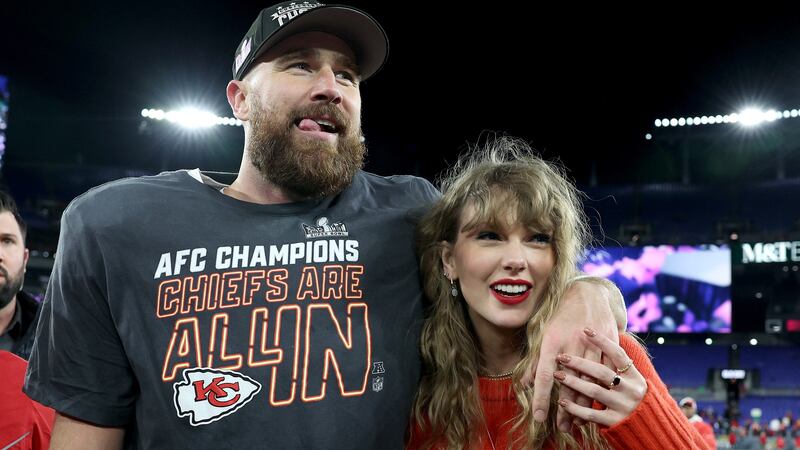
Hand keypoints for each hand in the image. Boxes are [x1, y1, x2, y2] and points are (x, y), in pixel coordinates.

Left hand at [523, 279, 619, 429]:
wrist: (589, 294)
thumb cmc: (561, 316)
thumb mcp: (544, 334)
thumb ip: (536, 361)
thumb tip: (525, 384)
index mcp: (552, 342)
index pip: (544, 375)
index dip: (541, 398)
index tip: (540, 417)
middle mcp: (572, 344)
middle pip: (569, 383)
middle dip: (565, 408)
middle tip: (562, 428)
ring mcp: (592, 344)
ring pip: (590, 381)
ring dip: (584, 404)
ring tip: (578, 422)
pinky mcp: (608, 344)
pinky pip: (607, 372)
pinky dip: (603, 389)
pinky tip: (598, 404)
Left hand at [554, 328, 646, 426]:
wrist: (650, 429)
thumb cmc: (632, 398)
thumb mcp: (631, 381)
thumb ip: (616, 368)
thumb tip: (595, 345)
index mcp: (636, 376)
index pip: (618, 354)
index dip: (602, 341)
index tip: (585, 329)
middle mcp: (631, 390)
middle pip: (601, 372)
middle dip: (579, 363)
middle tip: (561, 357)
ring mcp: (624, 406)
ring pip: (594, 391)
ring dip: (573, 383)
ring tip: (557, 375)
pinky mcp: (615, 422)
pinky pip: (591, 414)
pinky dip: (575, 408)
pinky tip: (562, 402)